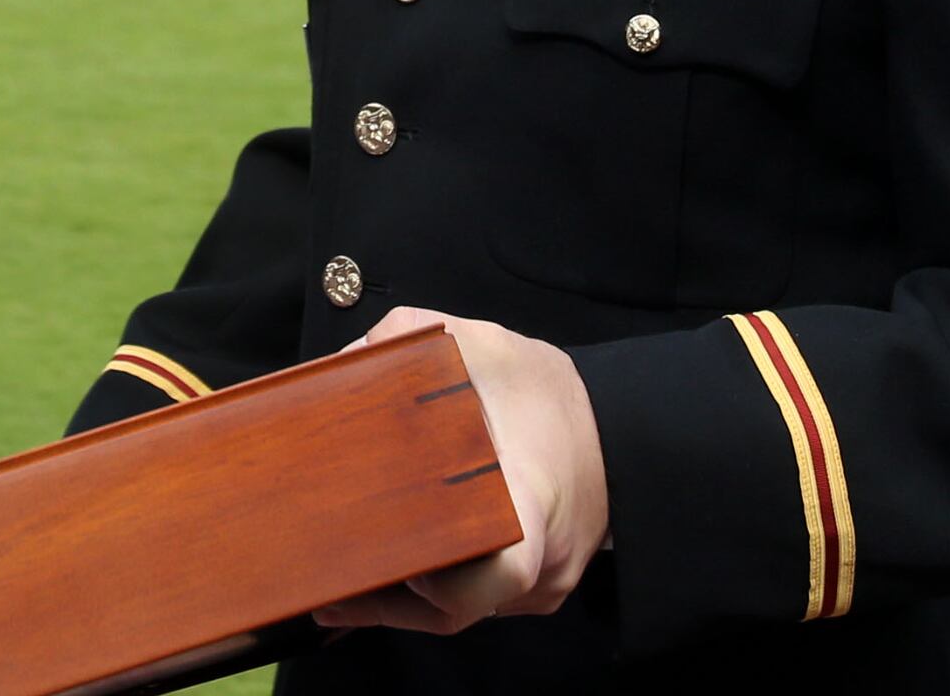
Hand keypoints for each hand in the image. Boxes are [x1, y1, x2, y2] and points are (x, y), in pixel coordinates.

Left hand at [315, 308, 610, 636]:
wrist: (626, 429)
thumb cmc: (550, 395)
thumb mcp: (483, 345)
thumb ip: (411, 339)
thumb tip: (343, 367)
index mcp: (533, 505)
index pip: (500, 572)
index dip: (439, 583)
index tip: (389, 555)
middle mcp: (544, 564)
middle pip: (456, 605)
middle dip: (386, 592)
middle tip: (324, 569)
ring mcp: (543, 588)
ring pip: (459, 610)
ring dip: (400, 594)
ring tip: (332, 578)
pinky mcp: (537, 592)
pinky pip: (475, 602)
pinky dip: (428, 589)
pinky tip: (381, 570)